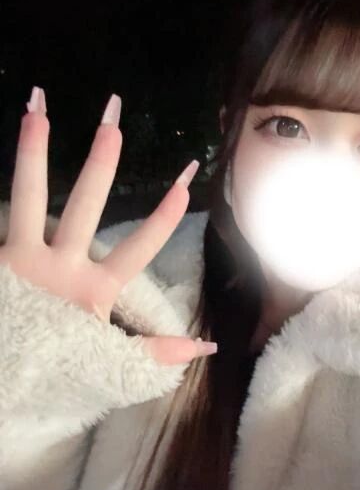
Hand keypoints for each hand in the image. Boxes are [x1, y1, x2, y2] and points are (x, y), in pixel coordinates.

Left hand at [0, 87, 216, 365]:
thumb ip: (156, 351)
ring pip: (31, 196)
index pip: (139, 248)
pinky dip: (0, 188)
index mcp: (94, 291)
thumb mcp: (110, 364)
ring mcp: (22, 260)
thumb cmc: (56, 370)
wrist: (0, 385)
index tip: (185, 179)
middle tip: (112, 117)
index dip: (164, 216)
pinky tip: (14, 132)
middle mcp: (59, 267)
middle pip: (85, 205)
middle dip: (102, 160)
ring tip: (36, 104)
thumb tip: (209, 348)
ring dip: (33, 149)